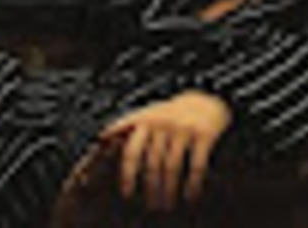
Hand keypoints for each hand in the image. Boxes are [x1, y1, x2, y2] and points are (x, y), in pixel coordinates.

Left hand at [100, 90, 231, 209]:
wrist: (207, 100)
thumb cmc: (172, 113)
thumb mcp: (148, 113)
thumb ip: (126, 125)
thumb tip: (100, 139)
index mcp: (146, 120)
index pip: (132, 151)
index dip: (128, 176)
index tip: (127, 195)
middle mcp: (163, 123)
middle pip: (152, 165)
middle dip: (151, 190)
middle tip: (152, 206)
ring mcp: (184, 128)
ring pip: (172, 168)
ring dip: (169, 191)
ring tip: (168, 204)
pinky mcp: (204, 134)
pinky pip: (196, 166)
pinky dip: (192, 185)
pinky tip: (190, 196)